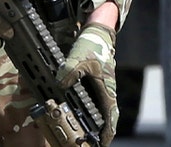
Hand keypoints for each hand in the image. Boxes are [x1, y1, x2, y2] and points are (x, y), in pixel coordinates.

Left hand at [57, 21, 117, 145]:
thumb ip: (70, 71)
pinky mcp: (94, 84)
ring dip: (94, 122)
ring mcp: (100, 88)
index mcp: (107, 89)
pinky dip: (87, 110)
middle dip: (101, 131)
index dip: (107, 131)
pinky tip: (77, 113)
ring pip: (99, 110)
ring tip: (85, 133)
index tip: (102, 142)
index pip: (110, 116)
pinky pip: (91, 101)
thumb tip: (60, 84)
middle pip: (106, 117)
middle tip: (92, 142)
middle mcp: (105, 91)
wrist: (96, 34)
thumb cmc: (93, 46)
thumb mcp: (80, 57)